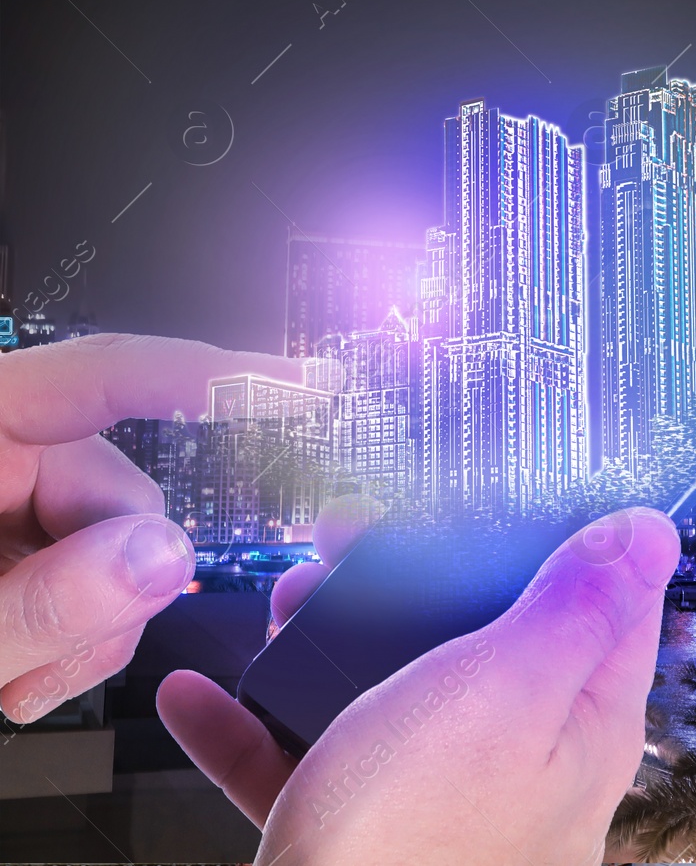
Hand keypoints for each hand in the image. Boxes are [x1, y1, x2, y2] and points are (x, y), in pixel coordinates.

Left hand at [0, 334, 301, 722]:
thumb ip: (44, 600)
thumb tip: (163, 557)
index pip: (110, 376)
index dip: (217, 376)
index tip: (303, 383)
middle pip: (124, 492)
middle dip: (114, 588)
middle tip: (50, 666)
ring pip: (117, 549)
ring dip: (90, 629)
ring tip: (16, 683)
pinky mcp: (6, 549)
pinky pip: (88, 579)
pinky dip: (72, 637)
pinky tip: (18, 674)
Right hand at [157, 502, 678, 865]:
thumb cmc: (417, 846)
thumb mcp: (507, 690)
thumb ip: (574, 609)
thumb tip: (645, 533)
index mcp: (579, 721)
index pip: (605, 602)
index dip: (559, 532)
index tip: (504, 489)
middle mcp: (521, 763)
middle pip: (483, 635)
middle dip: (416, 577)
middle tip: (354, 538)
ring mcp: (440, 803)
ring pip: (393, 691)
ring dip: (328, 639)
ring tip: (282, 605)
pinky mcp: (363, 838)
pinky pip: (311, 759)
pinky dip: (258, 723)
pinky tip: (206, 698)